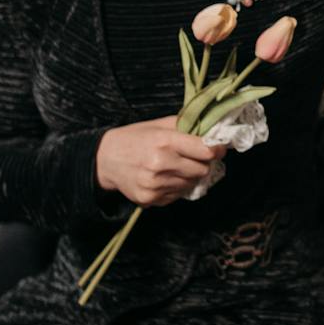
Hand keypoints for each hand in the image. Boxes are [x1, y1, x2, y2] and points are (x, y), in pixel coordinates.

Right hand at [94, 116, 226, 207]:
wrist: (105, 159)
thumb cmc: (135, 138)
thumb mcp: (159, 125)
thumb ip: (186, 127)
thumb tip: (215, 131)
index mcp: (164, 142)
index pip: (206, 151)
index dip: (217, 149)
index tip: (218, 147)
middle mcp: (160, 165)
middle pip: (202, 170)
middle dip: (203, 163)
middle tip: (194, 157)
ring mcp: (155, 185)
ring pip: (191, 184)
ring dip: (189, 176)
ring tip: (176, 166)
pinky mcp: (150, 199)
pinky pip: (177, 195)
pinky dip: (176, 187)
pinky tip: (164, 177)